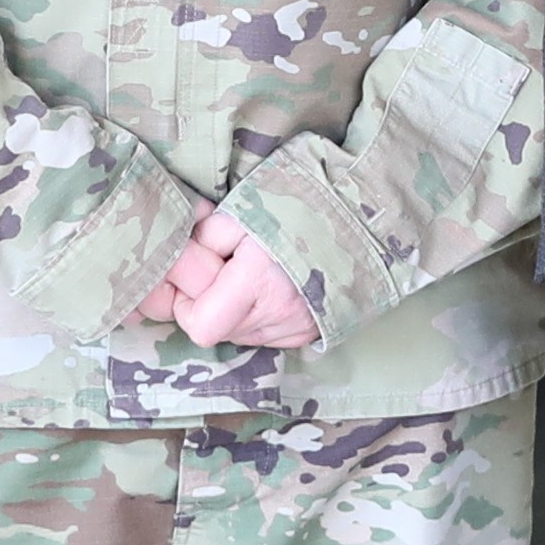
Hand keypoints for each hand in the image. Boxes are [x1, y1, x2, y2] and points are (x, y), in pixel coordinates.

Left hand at [140, 216, 322, 353]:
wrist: (360, 219)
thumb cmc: (301, 209)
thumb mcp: (245, 209)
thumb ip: (207, 235)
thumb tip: (184, 250)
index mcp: (258, 281)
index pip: (200, 325)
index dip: (188, 306)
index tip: (196, 280)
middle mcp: (278, 314)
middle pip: (219, 331)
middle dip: (211, 304)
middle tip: (224, 270)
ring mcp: (296, 328)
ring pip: (242, 334)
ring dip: (236, 312)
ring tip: (253, 277)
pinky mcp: (309, 333)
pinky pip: (267, 335)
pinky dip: (260, 316)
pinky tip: (273, 289)